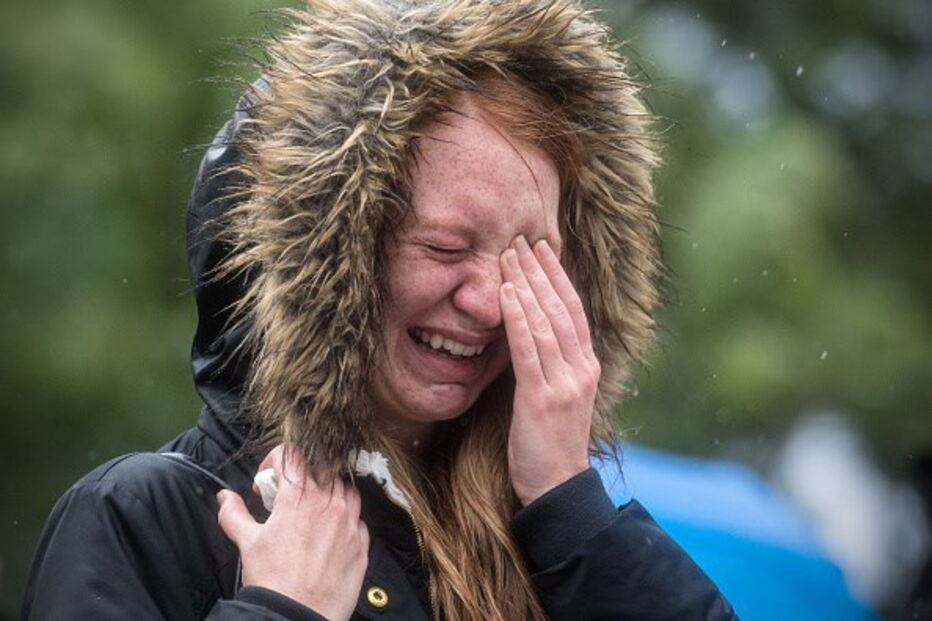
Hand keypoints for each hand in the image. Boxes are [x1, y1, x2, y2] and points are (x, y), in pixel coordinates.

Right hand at [216, 445, 368, 619]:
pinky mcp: (361, 544)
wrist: (296, 617)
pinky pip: (359, 519)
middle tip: (288, 496)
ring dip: (329, 492)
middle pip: (321, 468)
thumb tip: (225, 497)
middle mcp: (329, 504)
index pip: (293, 455)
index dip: (276, 460)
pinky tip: (331, 533)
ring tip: (313, 511)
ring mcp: (350, 523)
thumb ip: (235, 513)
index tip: (268, 480)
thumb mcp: (247, 543)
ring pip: (346, 489)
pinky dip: (346, 519)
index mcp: (299, 498)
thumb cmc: (272, 580)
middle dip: (303, 476)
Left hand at [500, 236, 599, 505]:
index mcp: (587, 367)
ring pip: (545, 321)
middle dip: (540, 271)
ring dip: (526, 285)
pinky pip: (528, 349)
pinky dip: (517, 317)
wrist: (557, 487)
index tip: (543, 249)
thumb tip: (531, 333)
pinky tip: (507, 293)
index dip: (558, 277)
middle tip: (522, 239)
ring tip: (509, 256)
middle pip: (561, 308)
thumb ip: (552, 365)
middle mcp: (582, 369)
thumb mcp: (559, 397)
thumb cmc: (551, 444)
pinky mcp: (542, 398)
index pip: (574, 310)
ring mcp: (565, 383)